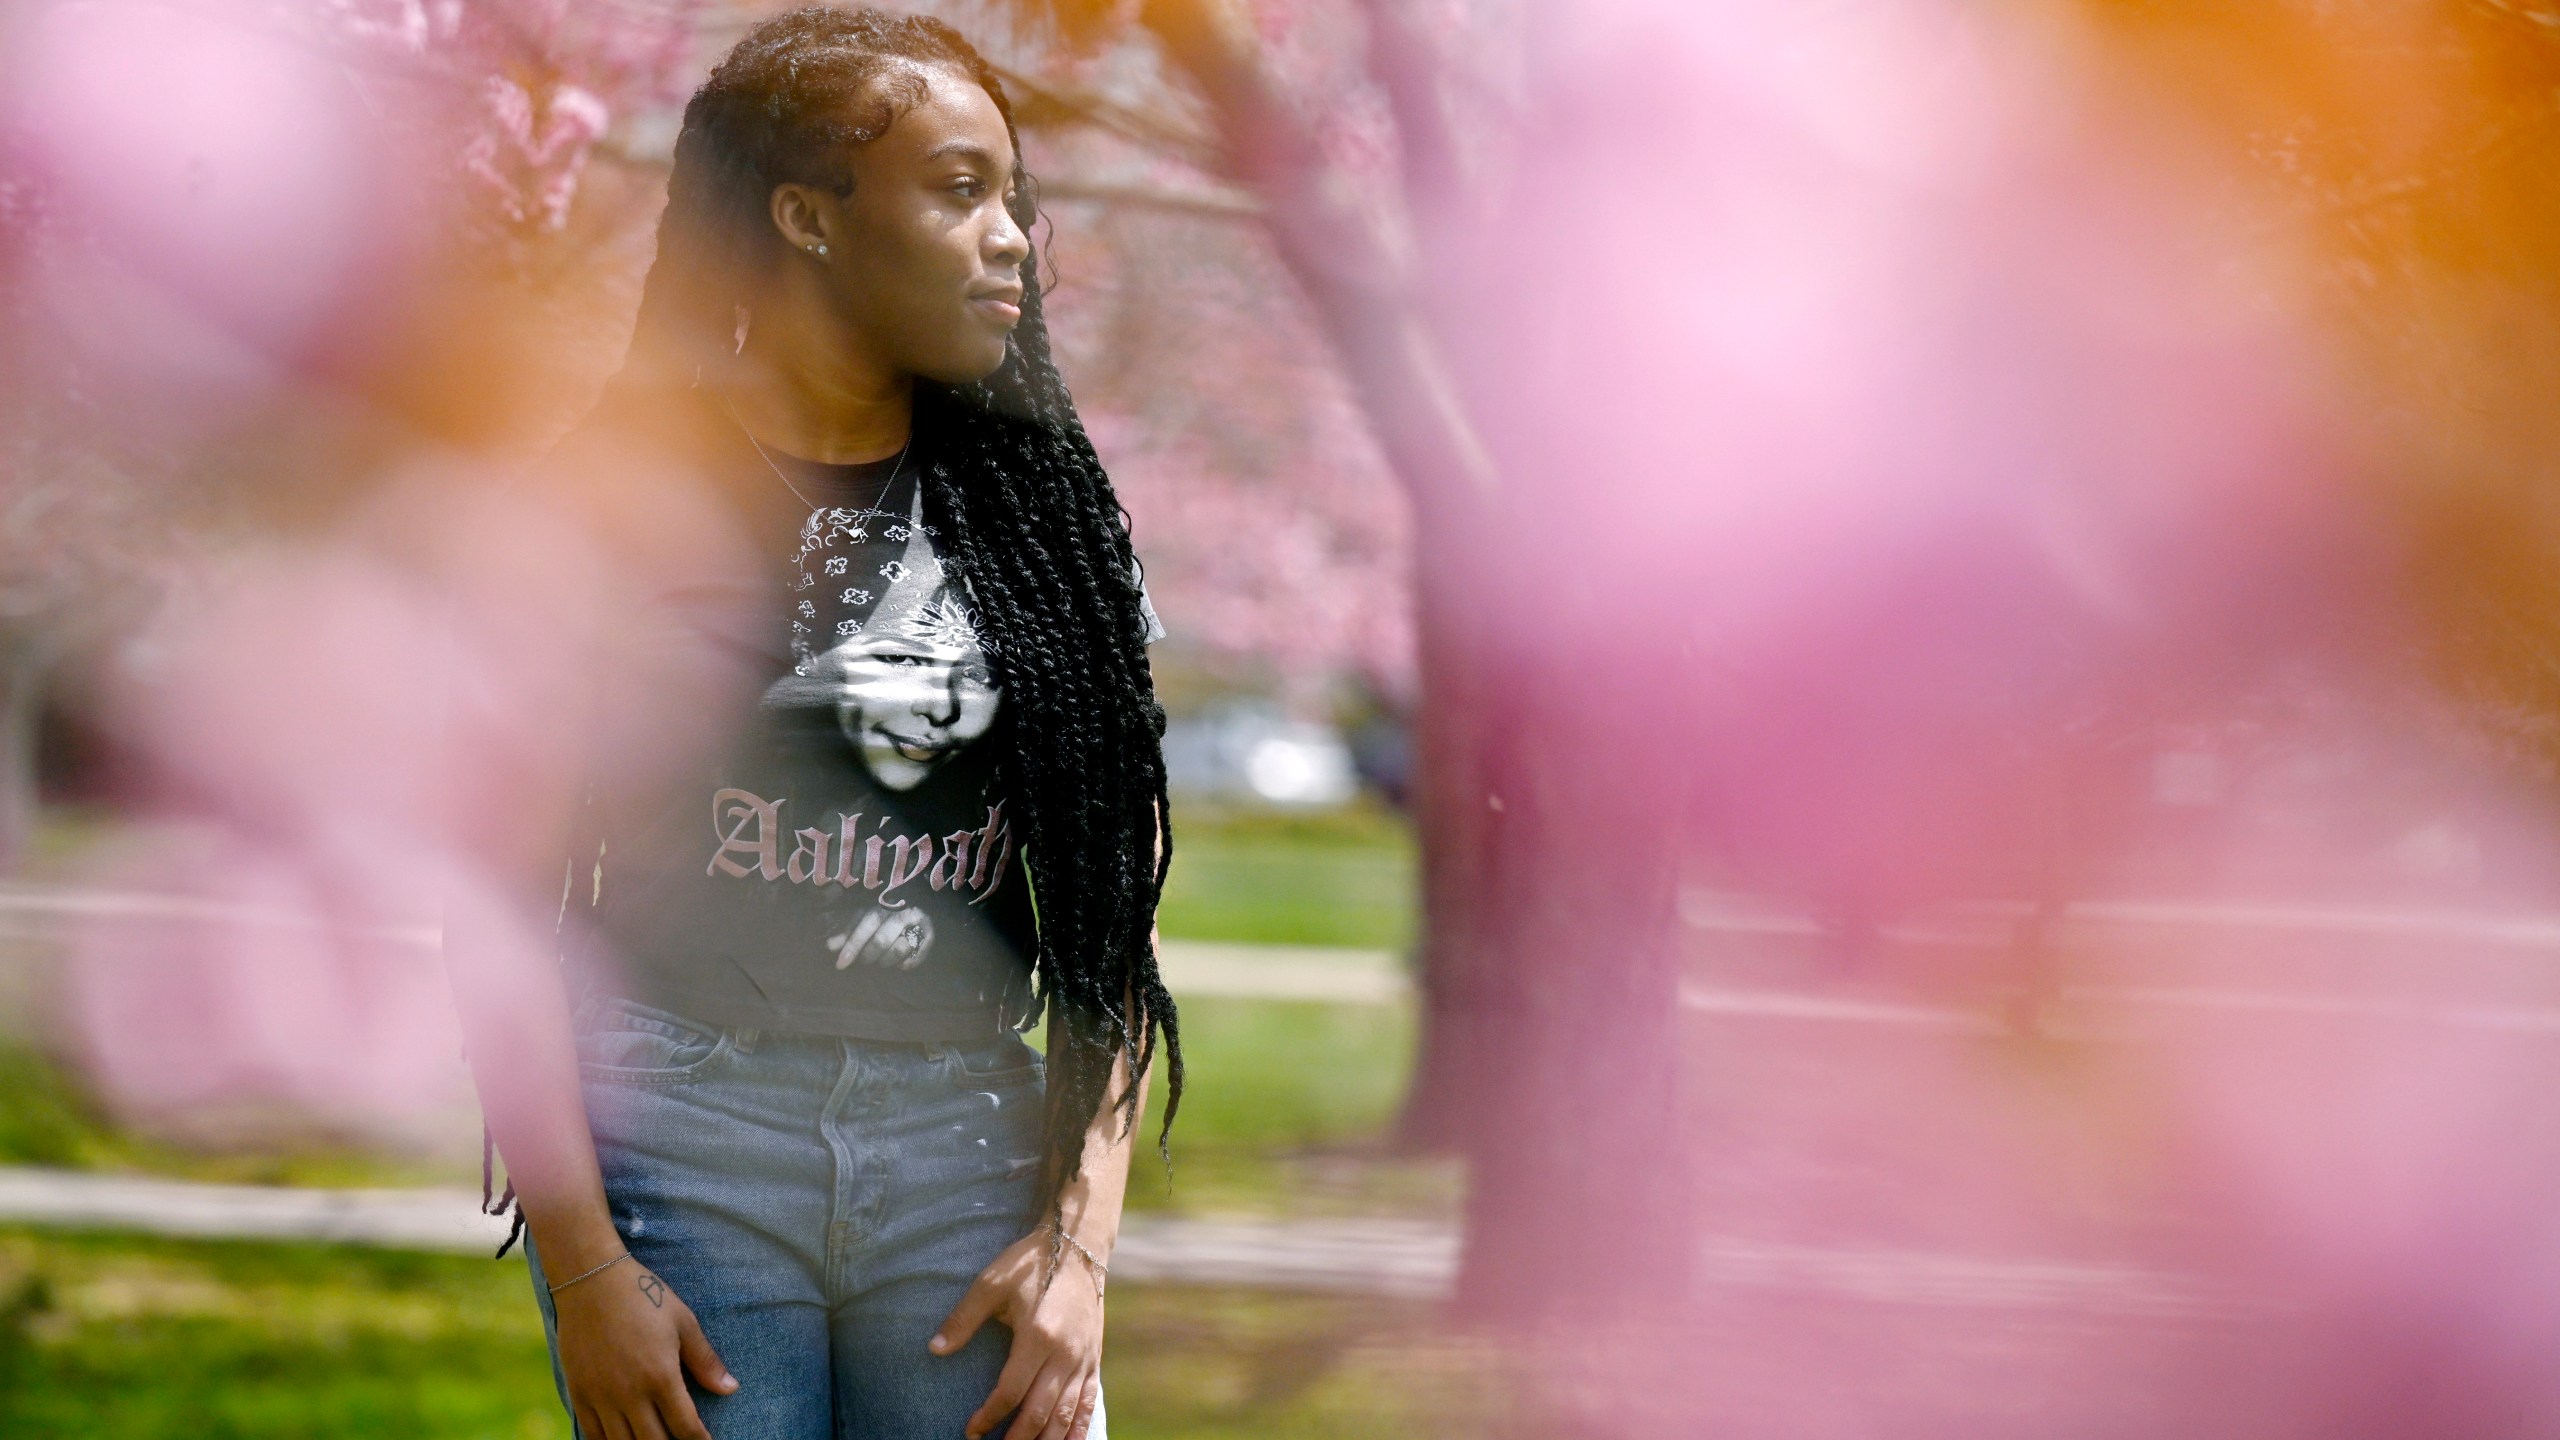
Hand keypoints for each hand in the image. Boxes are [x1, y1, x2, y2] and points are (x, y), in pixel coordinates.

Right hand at [552, 1255, 739, 1439]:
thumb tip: (731, 1389)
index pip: (686, 1427)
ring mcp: (600, 1396)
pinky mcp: (579, 1392)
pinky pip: (592, 1434)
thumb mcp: (683, 1322)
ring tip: (655, 1439)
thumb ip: (705, 1361)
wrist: (591, 1279)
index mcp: (661, 1376)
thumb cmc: (644, 1296)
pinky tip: (622, 1439)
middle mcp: (630, 1393)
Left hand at [828, 907, 933, 969]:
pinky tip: (898, 964)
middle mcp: (901, 912)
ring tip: (880, 961)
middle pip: (881, 940)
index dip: (852, 946)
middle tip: (863, 962)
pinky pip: (916, 957)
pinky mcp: (929, 936)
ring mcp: (918, 923)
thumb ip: (847, 931)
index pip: (865, 926)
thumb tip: (830, 946)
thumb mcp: (862, 917)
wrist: (916, 902)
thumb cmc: (883, 914)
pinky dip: (904, 964)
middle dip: (868, 956)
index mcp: (882, 904)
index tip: (840, 964)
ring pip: (899, 948)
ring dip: (886, 961)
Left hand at [929, 1230, 1106, 1439]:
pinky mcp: (1095, 1359)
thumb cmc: (1030, 1263)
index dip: (989, 1416)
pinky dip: (1079, 1429)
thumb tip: (935, 1349)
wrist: (1080, 1248)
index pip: (1010, 1392)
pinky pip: (1090, 1403)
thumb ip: (963, 1318)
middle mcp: (1065, 1353)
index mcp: (1038, 1336)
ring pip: (1067, 1415)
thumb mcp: (991, 1283)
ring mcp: (1084, 1359)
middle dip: (1016, 1439)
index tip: (971, 1431)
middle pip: (1040, 1412)